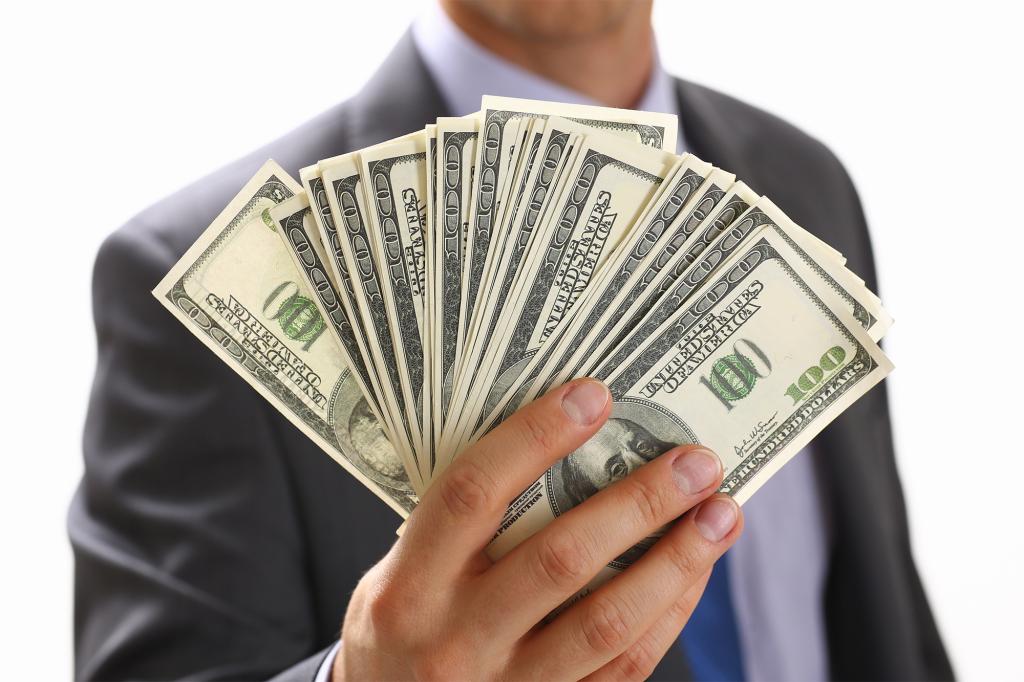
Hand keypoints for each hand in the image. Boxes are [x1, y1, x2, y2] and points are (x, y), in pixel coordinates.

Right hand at [334, 378, 742, 680]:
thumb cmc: (401, 632)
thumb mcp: (399, 576)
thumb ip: (458, 528)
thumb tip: (557, 448)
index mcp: (408, 588)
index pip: (473, 494)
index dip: (535, 438)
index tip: (594, 396)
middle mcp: (455, 641)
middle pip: (559, 559)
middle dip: (637, 503)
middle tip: (695, 461)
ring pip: (606, 622)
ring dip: (675, 562)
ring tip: (721, 513)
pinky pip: (623, 667)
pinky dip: (668, 612)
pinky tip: (694, 571)